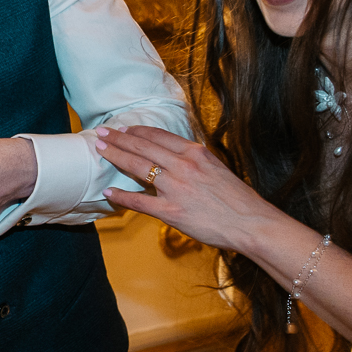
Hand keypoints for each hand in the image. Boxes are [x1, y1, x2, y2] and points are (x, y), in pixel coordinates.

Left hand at [96, 125, 277, 252]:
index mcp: (195, 153)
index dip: (137, 131)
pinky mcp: (171, 212)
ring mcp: (175, 188)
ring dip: (115, 156)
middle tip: (101, 132)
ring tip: (100, 150)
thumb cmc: (237, 199)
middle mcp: (183, 166)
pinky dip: (121, 196)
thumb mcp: (216, 168)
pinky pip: (139, 202)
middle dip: (118, 139)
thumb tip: (175, 156)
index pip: (158, 136)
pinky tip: (109, 192)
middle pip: (142, 147)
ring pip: (137, 167)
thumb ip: (194, 160)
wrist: (251, 223)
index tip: (123, 128)